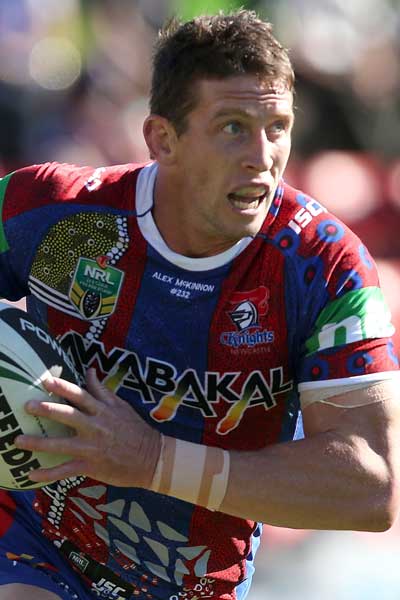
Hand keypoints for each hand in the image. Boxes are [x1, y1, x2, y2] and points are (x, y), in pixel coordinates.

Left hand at [15, 369, 160, 486]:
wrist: (151, 458)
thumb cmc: (135, 430)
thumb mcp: (121, 405)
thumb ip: (102, 389)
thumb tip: (89, 370)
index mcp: (103, 410)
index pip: (80, 395)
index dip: (63, 387)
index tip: (46, 381)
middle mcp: (95, 427)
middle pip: (67, 416)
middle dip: (46, 410)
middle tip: (27, 406)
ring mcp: (92, 448)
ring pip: (61, 445)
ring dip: (38, 443)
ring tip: (18, 441)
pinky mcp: (90, 466)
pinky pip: (65, 470)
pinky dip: (48, 474)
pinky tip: (32, 474)